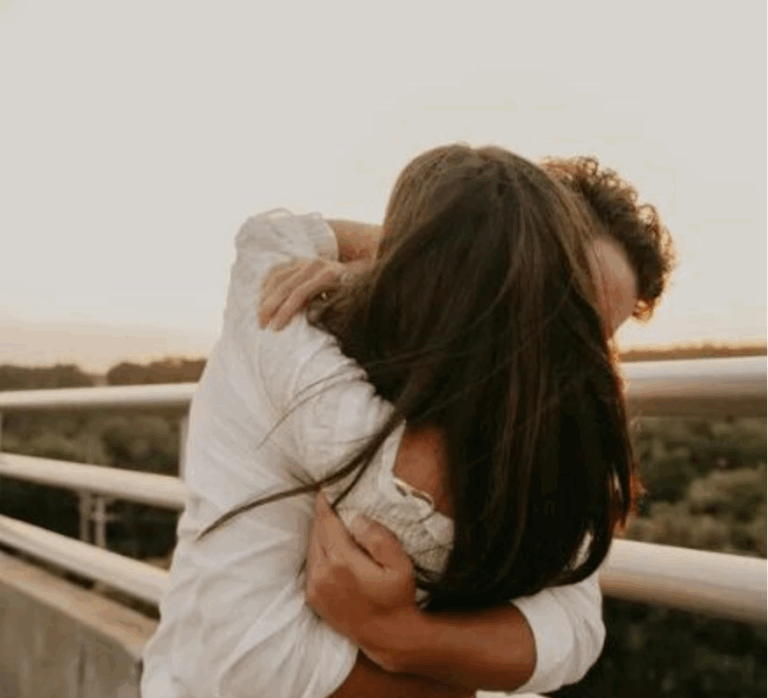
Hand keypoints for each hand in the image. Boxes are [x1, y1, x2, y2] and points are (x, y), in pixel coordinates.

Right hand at [258, 257, 348, 329]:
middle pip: (285, 286)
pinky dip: (267, 284)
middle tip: (262, 325)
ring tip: (260, 316)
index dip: (286, 311)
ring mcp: (305, 261)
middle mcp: (314, 265)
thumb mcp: (347, 302)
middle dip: (271, 307)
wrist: (359, 270)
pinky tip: (262, 299)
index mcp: (328, 275)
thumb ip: (330, 309)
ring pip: (277, 277)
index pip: (300, 293)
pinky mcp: (298, 261)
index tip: (276, 328)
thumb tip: (311, 319)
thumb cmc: (354, 294)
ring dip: (265, 297)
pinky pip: (276, 271)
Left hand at [306, 493, 421, 671]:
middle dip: (323, 515)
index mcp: (343, 562)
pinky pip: (311, 564)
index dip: (324, 503)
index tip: (324, 488)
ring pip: (312, 547)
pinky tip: (332, 547)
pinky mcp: (313, 597)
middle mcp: (323, 574)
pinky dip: (319, 550)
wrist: (388, 636)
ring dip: (320, 532)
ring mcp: (315, 587)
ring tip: (333, 521)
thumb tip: (355, 518)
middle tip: (331, 501)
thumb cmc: (398, 598)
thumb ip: (378, 538)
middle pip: (316, 532)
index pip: (327, 522)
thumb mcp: (400, 565)